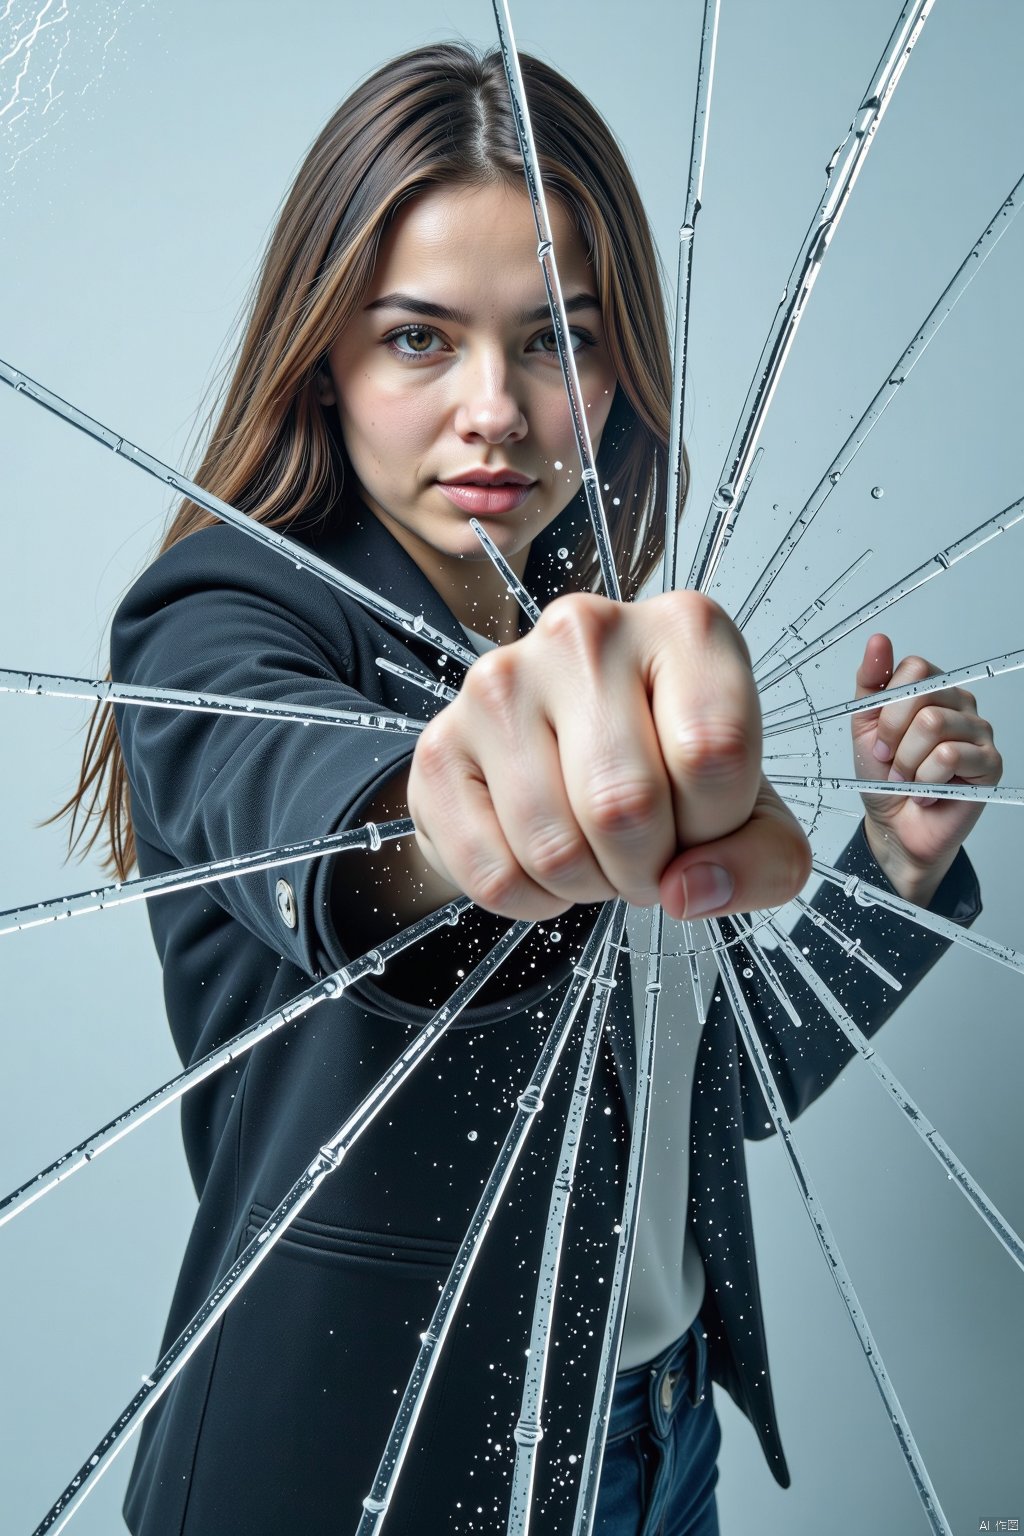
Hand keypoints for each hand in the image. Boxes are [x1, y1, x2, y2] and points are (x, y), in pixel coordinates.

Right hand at [408, 590, 811, 920]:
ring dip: (587, 888)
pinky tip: (543, 859)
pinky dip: (532, 900)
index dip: (717, 826)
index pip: (716, 753)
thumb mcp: (749, 812)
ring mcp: (500, 681)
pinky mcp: (440, 743)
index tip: (702, 824)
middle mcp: (586, 632)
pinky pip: (494, 873)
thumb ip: (765, 859)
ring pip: (554, 848)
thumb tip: (688, 891)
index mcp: (685, 628)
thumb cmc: (667, 773)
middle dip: (646, 871)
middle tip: (644, 858)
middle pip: (626, 806)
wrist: (559, 762)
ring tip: (595, 855)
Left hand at [852, 633, 1001, 904]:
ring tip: (908, 781)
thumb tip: (879, 640)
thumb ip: (871, 682)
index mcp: (933, 689)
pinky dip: (926, 781)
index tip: (879, 740)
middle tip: (891, 764)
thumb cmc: (883, 777)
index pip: (914, 669)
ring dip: (907, 764)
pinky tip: (928, 792)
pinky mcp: (990, 763)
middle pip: (923, 696)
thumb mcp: (865, 725)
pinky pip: (950, 757)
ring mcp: (980, 732)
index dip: (887, 708)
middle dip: (894, 738)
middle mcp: (961, 704)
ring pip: (934, 726)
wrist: (895, 827)